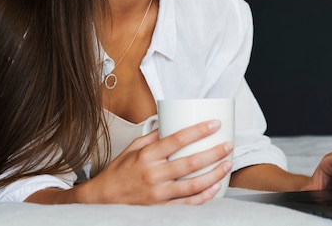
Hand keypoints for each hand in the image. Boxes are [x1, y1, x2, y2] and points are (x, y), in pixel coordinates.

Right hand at [79, 120, 232, 204]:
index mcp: (147, 156)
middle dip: (213, 153)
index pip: (177, 139)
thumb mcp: (132, 149)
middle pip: (190, 162)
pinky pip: (187, 203)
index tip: (214, 124)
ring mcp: (158, 194)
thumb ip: (152, 137)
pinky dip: (204, 196)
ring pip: (193, 185)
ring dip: (214, 174)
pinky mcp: (161, 208)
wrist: (103, 200)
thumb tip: (169, 123)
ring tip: (227, 164)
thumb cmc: (118, 173)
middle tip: (228, 145)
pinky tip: (215, 188)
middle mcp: (153, 174)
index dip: (198, 131)